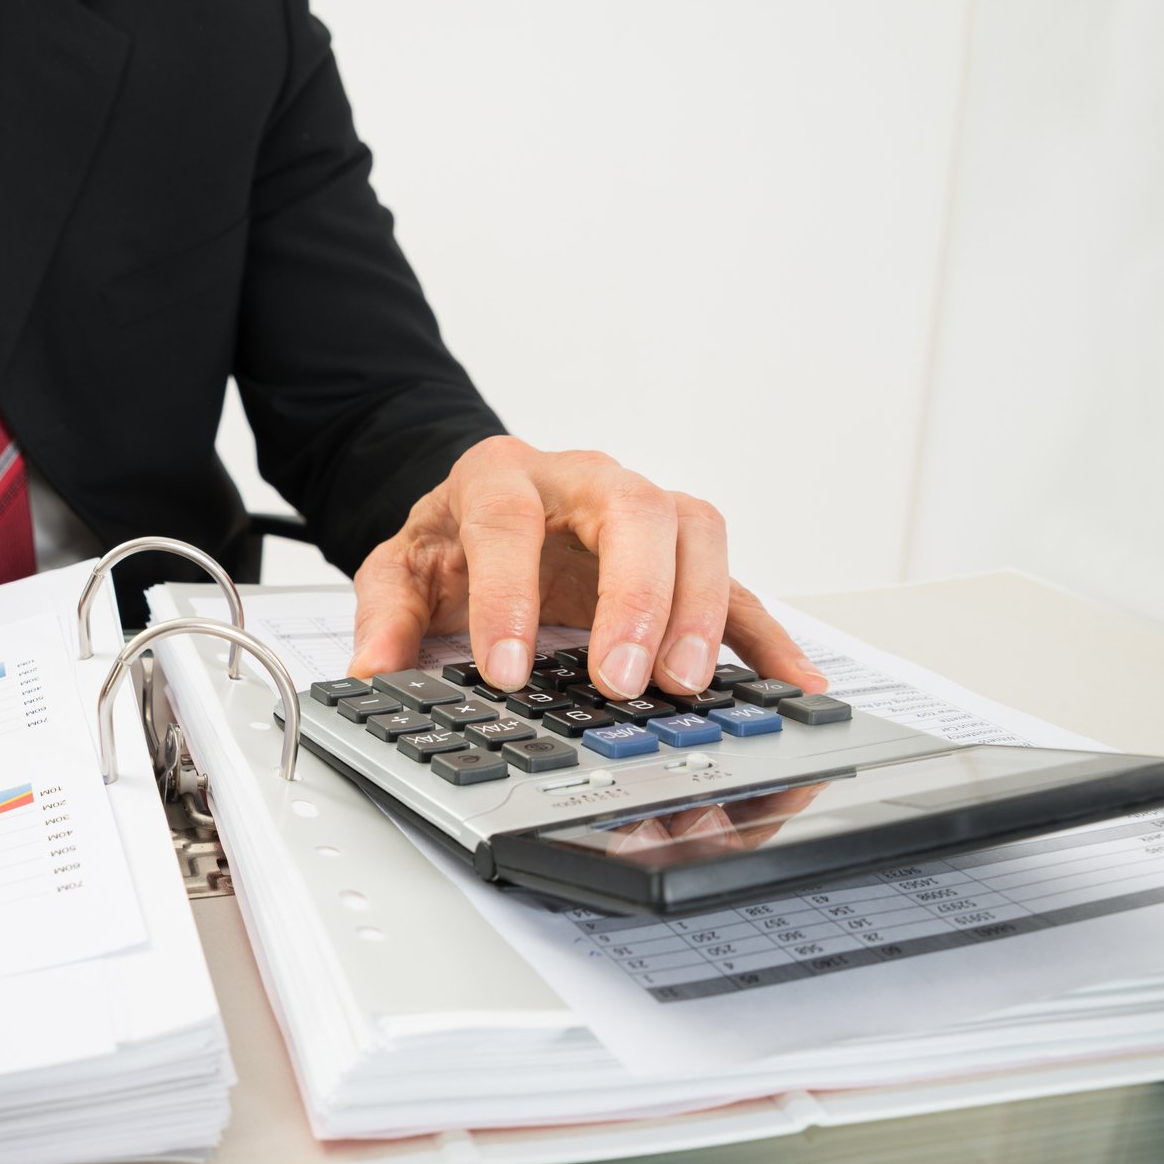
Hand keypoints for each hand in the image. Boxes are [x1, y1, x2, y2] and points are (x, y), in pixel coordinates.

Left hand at [347, 437, 826, 699]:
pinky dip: (767, 634)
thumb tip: (372, 670)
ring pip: (694, 531)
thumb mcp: (399, 566)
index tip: (506, 671)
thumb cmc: (453, 533)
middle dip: (633, 597)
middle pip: (631, 510)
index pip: (506, 524)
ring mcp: (643, 510)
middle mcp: (582, 480)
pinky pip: (739, 584)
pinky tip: (791, 681)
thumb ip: (384, 614)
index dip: (506, 598)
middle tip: (620, 680)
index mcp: (501, 477)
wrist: (485, 500)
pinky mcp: (682, 554)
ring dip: (699, 610)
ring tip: (685, 686)